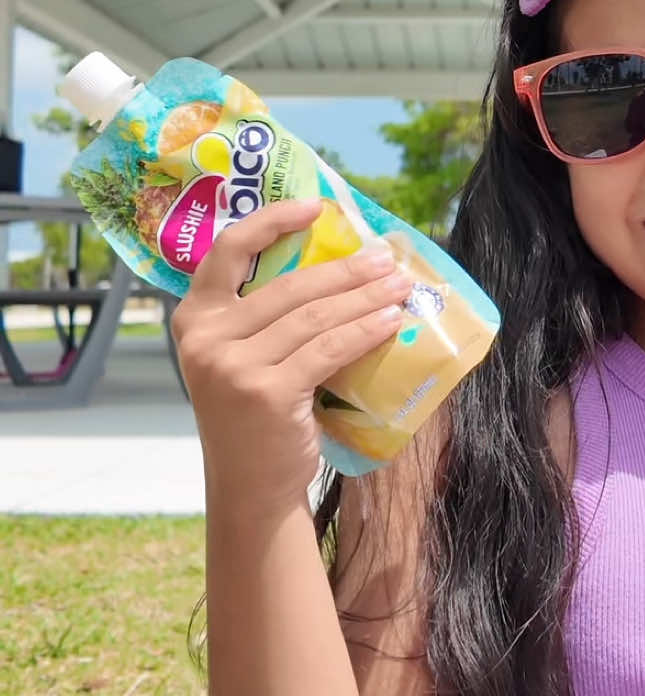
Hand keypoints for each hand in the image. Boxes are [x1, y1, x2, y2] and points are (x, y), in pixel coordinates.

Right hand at [170, 198, 413, 509]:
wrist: (251, 487)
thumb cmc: (255, 415)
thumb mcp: (244, 356)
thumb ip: (266, 316)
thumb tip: (339, 263)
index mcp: (193, 318)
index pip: (228, 251)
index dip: (272, 221)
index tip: (316, 207)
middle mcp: (205, 338)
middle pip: (289, 285)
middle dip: (347, 270)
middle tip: (387, 258)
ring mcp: (232, 366)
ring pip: (315, 316)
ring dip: (366, 297)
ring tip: (399, 287)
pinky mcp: (266, 392)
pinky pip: (329, 349)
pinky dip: (366, 332)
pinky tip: (393, 322)